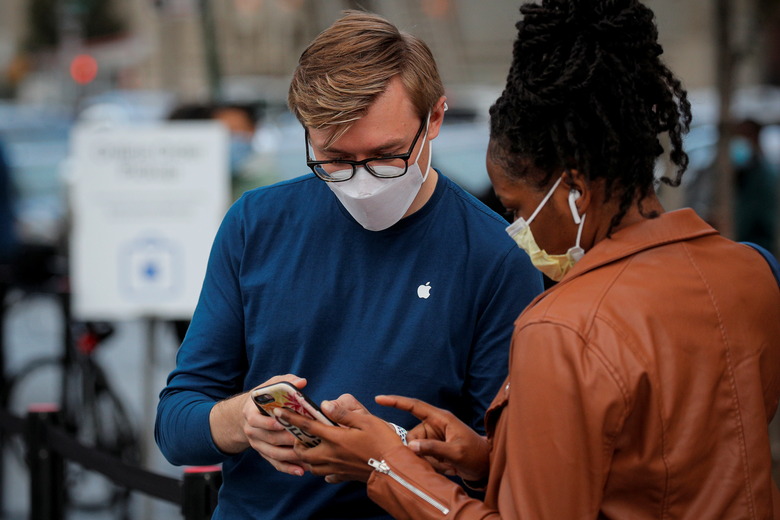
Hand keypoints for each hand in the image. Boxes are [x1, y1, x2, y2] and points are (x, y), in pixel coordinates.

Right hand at [243, 374, 307, 475]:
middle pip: (268, 439)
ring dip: (290, 457)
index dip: (268, 423)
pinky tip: (301, 471)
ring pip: (273, 453)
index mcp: (251, 413)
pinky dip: (287, 468)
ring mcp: (258, 444)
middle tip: (303, 440)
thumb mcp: (270, 386)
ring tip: (306, 457)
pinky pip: (275, 463)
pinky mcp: (264, 453)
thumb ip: (285, 382)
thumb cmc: (264, 398)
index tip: (282, 424)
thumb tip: (302, 382)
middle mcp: (252, 431)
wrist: (249, 414)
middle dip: (286, 440)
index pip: (256, 420)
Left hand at [276, 395, 402, 482]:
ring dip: (307, 457)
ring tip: (310, 448)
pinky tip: (327, 464)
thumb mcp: (366, 421)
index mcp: (335, 438)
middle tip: (299, 435)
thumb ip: (343, 413)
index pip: (307, 426)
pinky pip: (326, 476)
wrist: (394, 470)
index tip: (278, 412)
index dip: (291, 418)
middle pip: (303, 452)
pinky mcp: (344, 476)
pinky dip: (322, 470)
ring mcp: (336, 468)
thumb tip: (325, 404)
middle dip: (297, 443)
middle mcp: (331, 455)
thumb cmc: (383, 442)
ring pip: (312, 466)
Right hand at [376, 395, 489, 482]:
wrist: (485, 467)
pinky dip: (431, 464)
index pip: (415, 406)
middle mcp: (434, 425)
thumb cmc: (475, 455)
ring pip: (415, 449)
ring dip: (428, 460)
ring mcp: (433, 437)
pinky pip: (422, 456)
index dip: (396, 401)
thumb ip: (433, 448)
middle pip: (412, 436)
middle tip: (438, 462)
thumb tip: (411, 446)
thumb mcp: (456, 452)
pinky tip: (446, 466)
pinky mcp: (433, 448)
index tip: (379, 398)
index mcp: (440, 418)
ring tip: (446, 465)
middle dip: (420, 451)